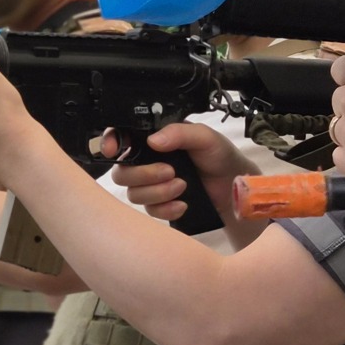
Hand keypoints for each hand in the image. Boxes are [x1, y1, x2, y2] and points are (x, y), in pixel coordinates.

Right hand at [106, 122, 253, 223]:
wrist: (234, 187)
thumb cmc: (220, 156)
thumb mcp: (204, 137)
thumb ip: (179, 133)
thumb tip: (154, 140)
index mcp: (154, 140)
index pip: (121, 139)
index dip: (110, 143)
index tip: (113, 150)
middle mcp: (147, 162)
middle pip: (122, 172)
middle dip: (143, 175)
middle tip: (170, 172)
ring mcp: (151, 186)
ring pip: (133, 194)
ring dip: (157, 192)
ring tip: (182, 186)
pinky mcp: (160, 205)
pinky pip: (149, 211)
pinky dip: (166, 209)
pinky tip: (183, 204)